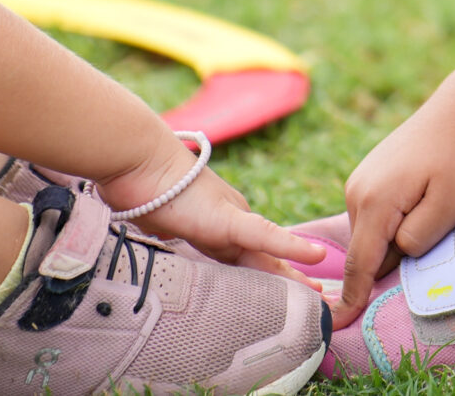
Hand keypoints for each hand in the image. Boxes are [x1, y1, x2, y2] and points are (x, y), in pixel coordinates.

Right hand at [96, 144, 325, 278]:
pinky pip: (266, 237)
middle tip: (316, 294)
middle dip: (287, 278)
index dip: (267, 271)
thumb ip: (169, 230)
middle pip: (264, 257)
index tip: (286, 287)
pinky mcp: (229, 220)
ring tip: (318, 290)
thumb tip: (163, 237)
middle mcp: (230, 220)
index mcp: (217, 223)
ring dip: (293, 274)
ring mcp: (232, 220)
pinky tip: (313, 256)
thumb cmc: (142, 189)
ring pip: (270, 254)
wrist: (137, 160)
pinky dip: (291, 247)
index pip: (247, 253)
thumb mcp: (159, 221)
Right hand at [336, 101, 454, 320]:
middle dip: (390, 261)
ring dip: (395, 239)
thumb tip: (393, 256)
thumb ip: (417, 240)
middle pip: (366, 250)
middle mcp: (356, 191)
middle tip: (431, 230)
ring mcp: (358, 182)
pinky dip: (393, 224)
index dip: (351, 299)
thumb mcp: (450, 206)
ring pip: (371, 234)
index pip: (360, 264)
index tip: (338, 327)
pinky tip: (420, 200)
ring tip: (432, 208)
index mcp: (375, 201)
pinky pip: (375, 218)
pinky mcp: (366, 178)